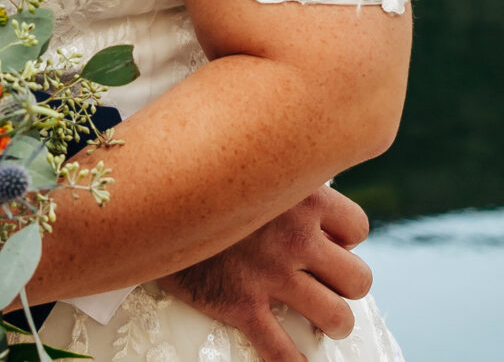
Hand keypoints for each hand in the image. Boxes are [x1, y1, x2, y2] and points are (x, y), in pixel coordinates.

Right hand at [157, 187, 374, 361]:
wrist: (146, 199)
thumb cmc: (196, 176)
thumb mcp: (245, 161)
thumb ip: (275, 172)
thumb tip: (288, 171)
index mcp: (300, 195)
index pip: (357, 227)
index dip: (346, 239)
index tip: (328, 242)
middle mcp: (294, 236)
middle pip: (357, 278)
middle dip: (347, 287)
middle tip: (328, 284)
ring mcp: (270, 274)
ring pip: (335, 317)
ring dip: (333, 323)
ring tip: (324, 321)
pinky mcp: (241, 304)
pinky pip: (282, 350)